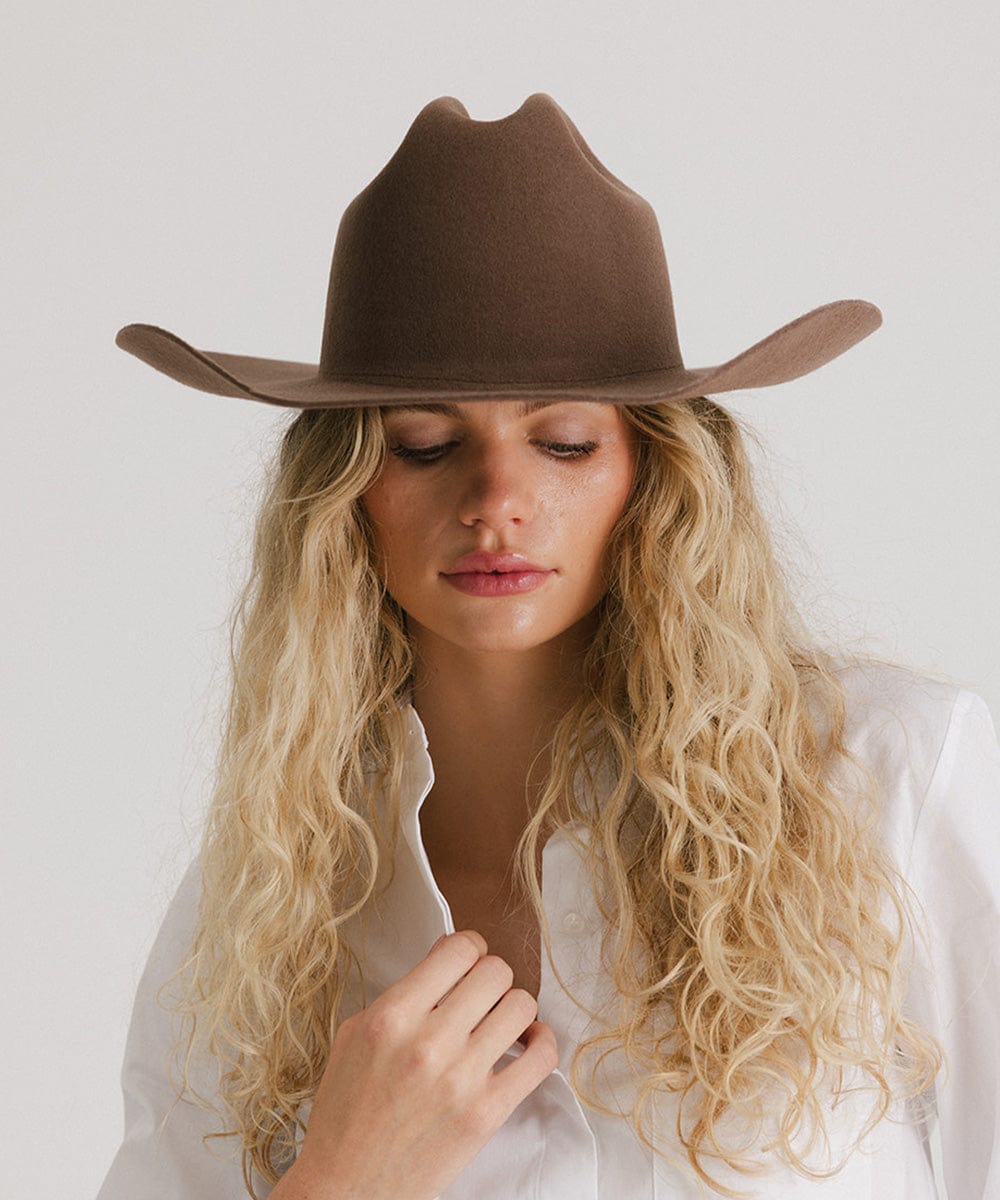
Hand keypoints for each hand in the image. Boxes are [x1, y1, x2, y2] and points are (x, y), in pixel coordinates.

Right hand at [271, 930, 557, 1199]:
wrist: (348, 1187)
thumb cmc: (347, 1112)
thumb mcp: (357, 1034)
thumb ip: (403, 992)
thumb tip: (448, 953)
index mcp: (392, 1017)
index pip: (458, 950)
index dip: (469, 947)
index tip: (468, 959)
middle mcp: (429, 1042)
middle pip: (495, 971)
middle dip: (491, 975)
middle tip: (482, 992)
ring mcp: (461, 1079)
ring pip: (521, 1005)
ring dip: (514, 1007)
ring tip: (500, 1021)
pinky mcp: (486, 1114)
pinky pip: (541, 1058)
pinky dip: (542, 1043)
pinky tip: (525, 1044)